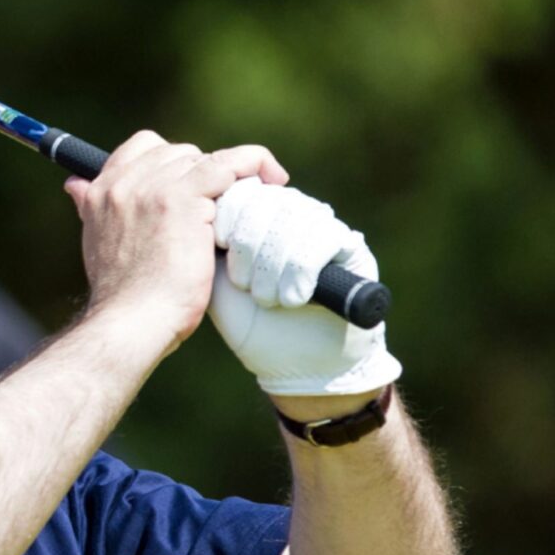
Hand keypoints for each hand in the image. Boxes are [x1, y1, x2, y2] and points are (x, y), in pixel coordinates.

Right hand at [66, 133, 285, 349]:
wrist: (130, 321)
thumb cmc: (122, 297)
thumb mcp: (96, 243)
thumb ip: (91, 209)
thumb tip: (74, 185)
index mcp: (100, 191)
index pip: (142, 148)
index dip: (171, 161)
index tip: (189, 184)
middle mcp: (124, 182)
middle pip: (177, 152)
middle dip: (201, 174)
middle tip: (219, 206)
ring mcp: (154, 187)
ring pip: (203, 159)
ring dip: (228, 177)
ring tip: (248, 199)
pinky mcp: (184, 198)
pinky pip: (228, 165)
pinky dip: (253, 166)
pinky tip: (270, 179)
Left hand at [207, 181, 401, 397]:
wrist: (298, 367)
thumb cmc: (254, 326)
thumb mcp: (218, 282)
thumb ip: (209, 243)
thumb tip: (203, 204)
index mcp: (258, 217)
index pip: (243, 187)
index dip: (230, 212)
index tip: (220, 246)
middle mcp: (292, 214)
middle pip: (267, 198)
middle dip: (249, 243)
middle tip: (244, 284)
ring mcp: (322, 227)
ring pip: (294, 216)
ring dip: (274, 264)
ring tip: (268, 300)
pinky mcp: (351, 246)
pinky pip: (325, 235)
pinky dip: (301, 270)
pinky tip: (294, 298)